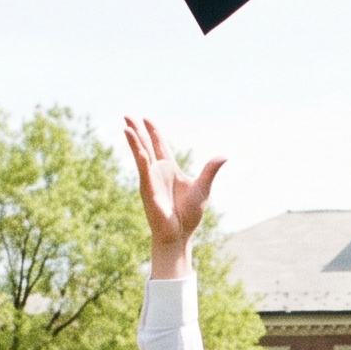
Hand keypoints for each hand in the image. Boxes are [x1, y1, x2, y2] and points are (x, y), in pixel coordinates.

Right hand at [122, 117, 222, 281]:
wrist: (179, 235)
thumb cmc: (189, 215)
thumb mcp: (203, 188)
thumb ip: (210, 170)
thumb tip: (224, 156)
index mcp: (170, 169)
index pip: (160, 145)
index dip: (154, 132)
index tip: (146, 118)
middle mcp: (157, 172)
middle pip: (146, 145)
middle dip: (137, 130)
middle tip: (127, 115)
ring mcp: (150, 180)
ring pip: (141, 155)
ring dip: (134, 141)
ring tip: (126, 126)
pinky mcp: (148, 190)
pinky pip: (144, 171)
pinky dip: (141, 159)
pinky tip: (138, 148)